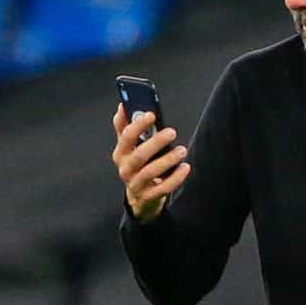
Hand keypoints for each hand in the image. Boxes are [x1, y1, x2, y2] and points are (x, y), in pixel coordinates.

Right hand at [112, 105, 189, 222]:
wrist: (139, 198)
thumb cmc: (137, 166)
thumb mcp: (129, 147)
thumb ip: (125, 127)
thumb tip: (122, 106)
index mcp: (120, 153)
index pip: (126, 137)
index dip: (138, 125)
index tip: (152, 114)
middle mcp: (125, 169)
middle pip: (139, 155)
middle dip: (156, 142)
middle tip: (172, 132)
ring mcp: (136, 184)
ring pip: (151, 172)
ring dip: (168, 160)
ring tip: (183, 150)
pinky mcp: (149, 197)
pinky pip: (163, 188)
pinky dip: (176, 178)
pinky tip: (185, 167)